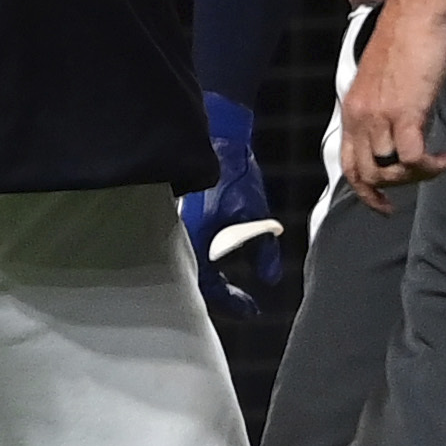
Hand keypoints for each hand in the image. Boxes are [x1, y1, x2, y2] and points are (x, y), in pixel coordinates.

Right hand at [184, 91, 284, 312]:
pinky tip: (221, 257)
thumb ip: (263, 251)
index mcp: (195, 242)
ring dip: (211, 277)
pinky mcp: (179, 215)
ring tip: (233, 286)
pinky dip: (206, 258)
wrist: (218, 134)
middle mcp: (179, 237)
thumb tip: (270, 280)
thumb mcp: (256, 215)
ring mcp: (176, 225)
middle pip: (196, 281)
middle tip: (241, 302)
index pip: (210, 289)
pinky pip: (189, 246)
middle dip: (219, 296)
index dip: (233, 304)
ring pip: (192, 264)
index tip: (253, 311)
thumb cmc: (235, 174)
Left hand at [337, 2, 445, 211]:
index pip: (348, 164)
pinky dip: (430, 166)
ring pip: (390, 170)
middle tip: (420, 178)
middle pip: (368, 174)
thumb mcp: (384, 80)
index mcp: (352, 109)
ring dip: (415, 176)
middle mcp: (360, 117)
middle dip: (395, 186)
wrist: (416, 14)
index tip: (383, 203)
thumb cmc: (406, 38)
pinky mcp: (405, 113)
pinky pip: (412, 158)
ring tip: (437, 164)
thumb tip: (400, 130)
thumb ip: (384, 108)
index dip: (365, 190)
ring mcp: (380, 117)